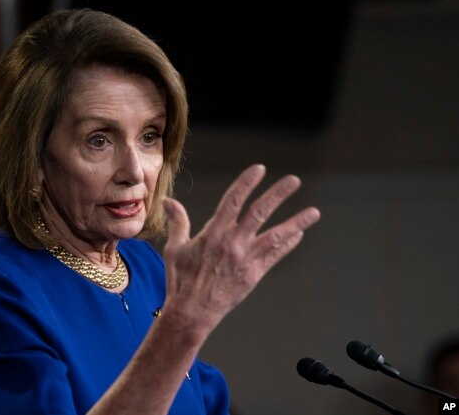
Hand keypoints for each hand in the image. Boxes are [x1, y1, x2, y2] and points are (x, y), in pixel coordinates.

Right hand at [162, 164, 319, 332]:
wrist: (192, 312)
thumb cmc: (181, 280)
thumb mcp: (175, 248)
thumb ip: (177, 222)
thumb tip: (168, 201)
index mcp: (213, 233)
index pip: (233, 201)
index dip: (247, 183)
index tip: (259, 169)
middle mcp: (233, 243)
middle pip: (259, 212)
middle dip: (278, 194)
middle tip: (294, 181)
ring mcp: (246, 259)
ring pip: (276, 235)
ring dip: (296, 222)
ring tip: (314, 212)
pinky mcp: (254, 274)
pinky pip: (275, 256)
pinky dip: (288, 244)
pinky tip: (299, 234)